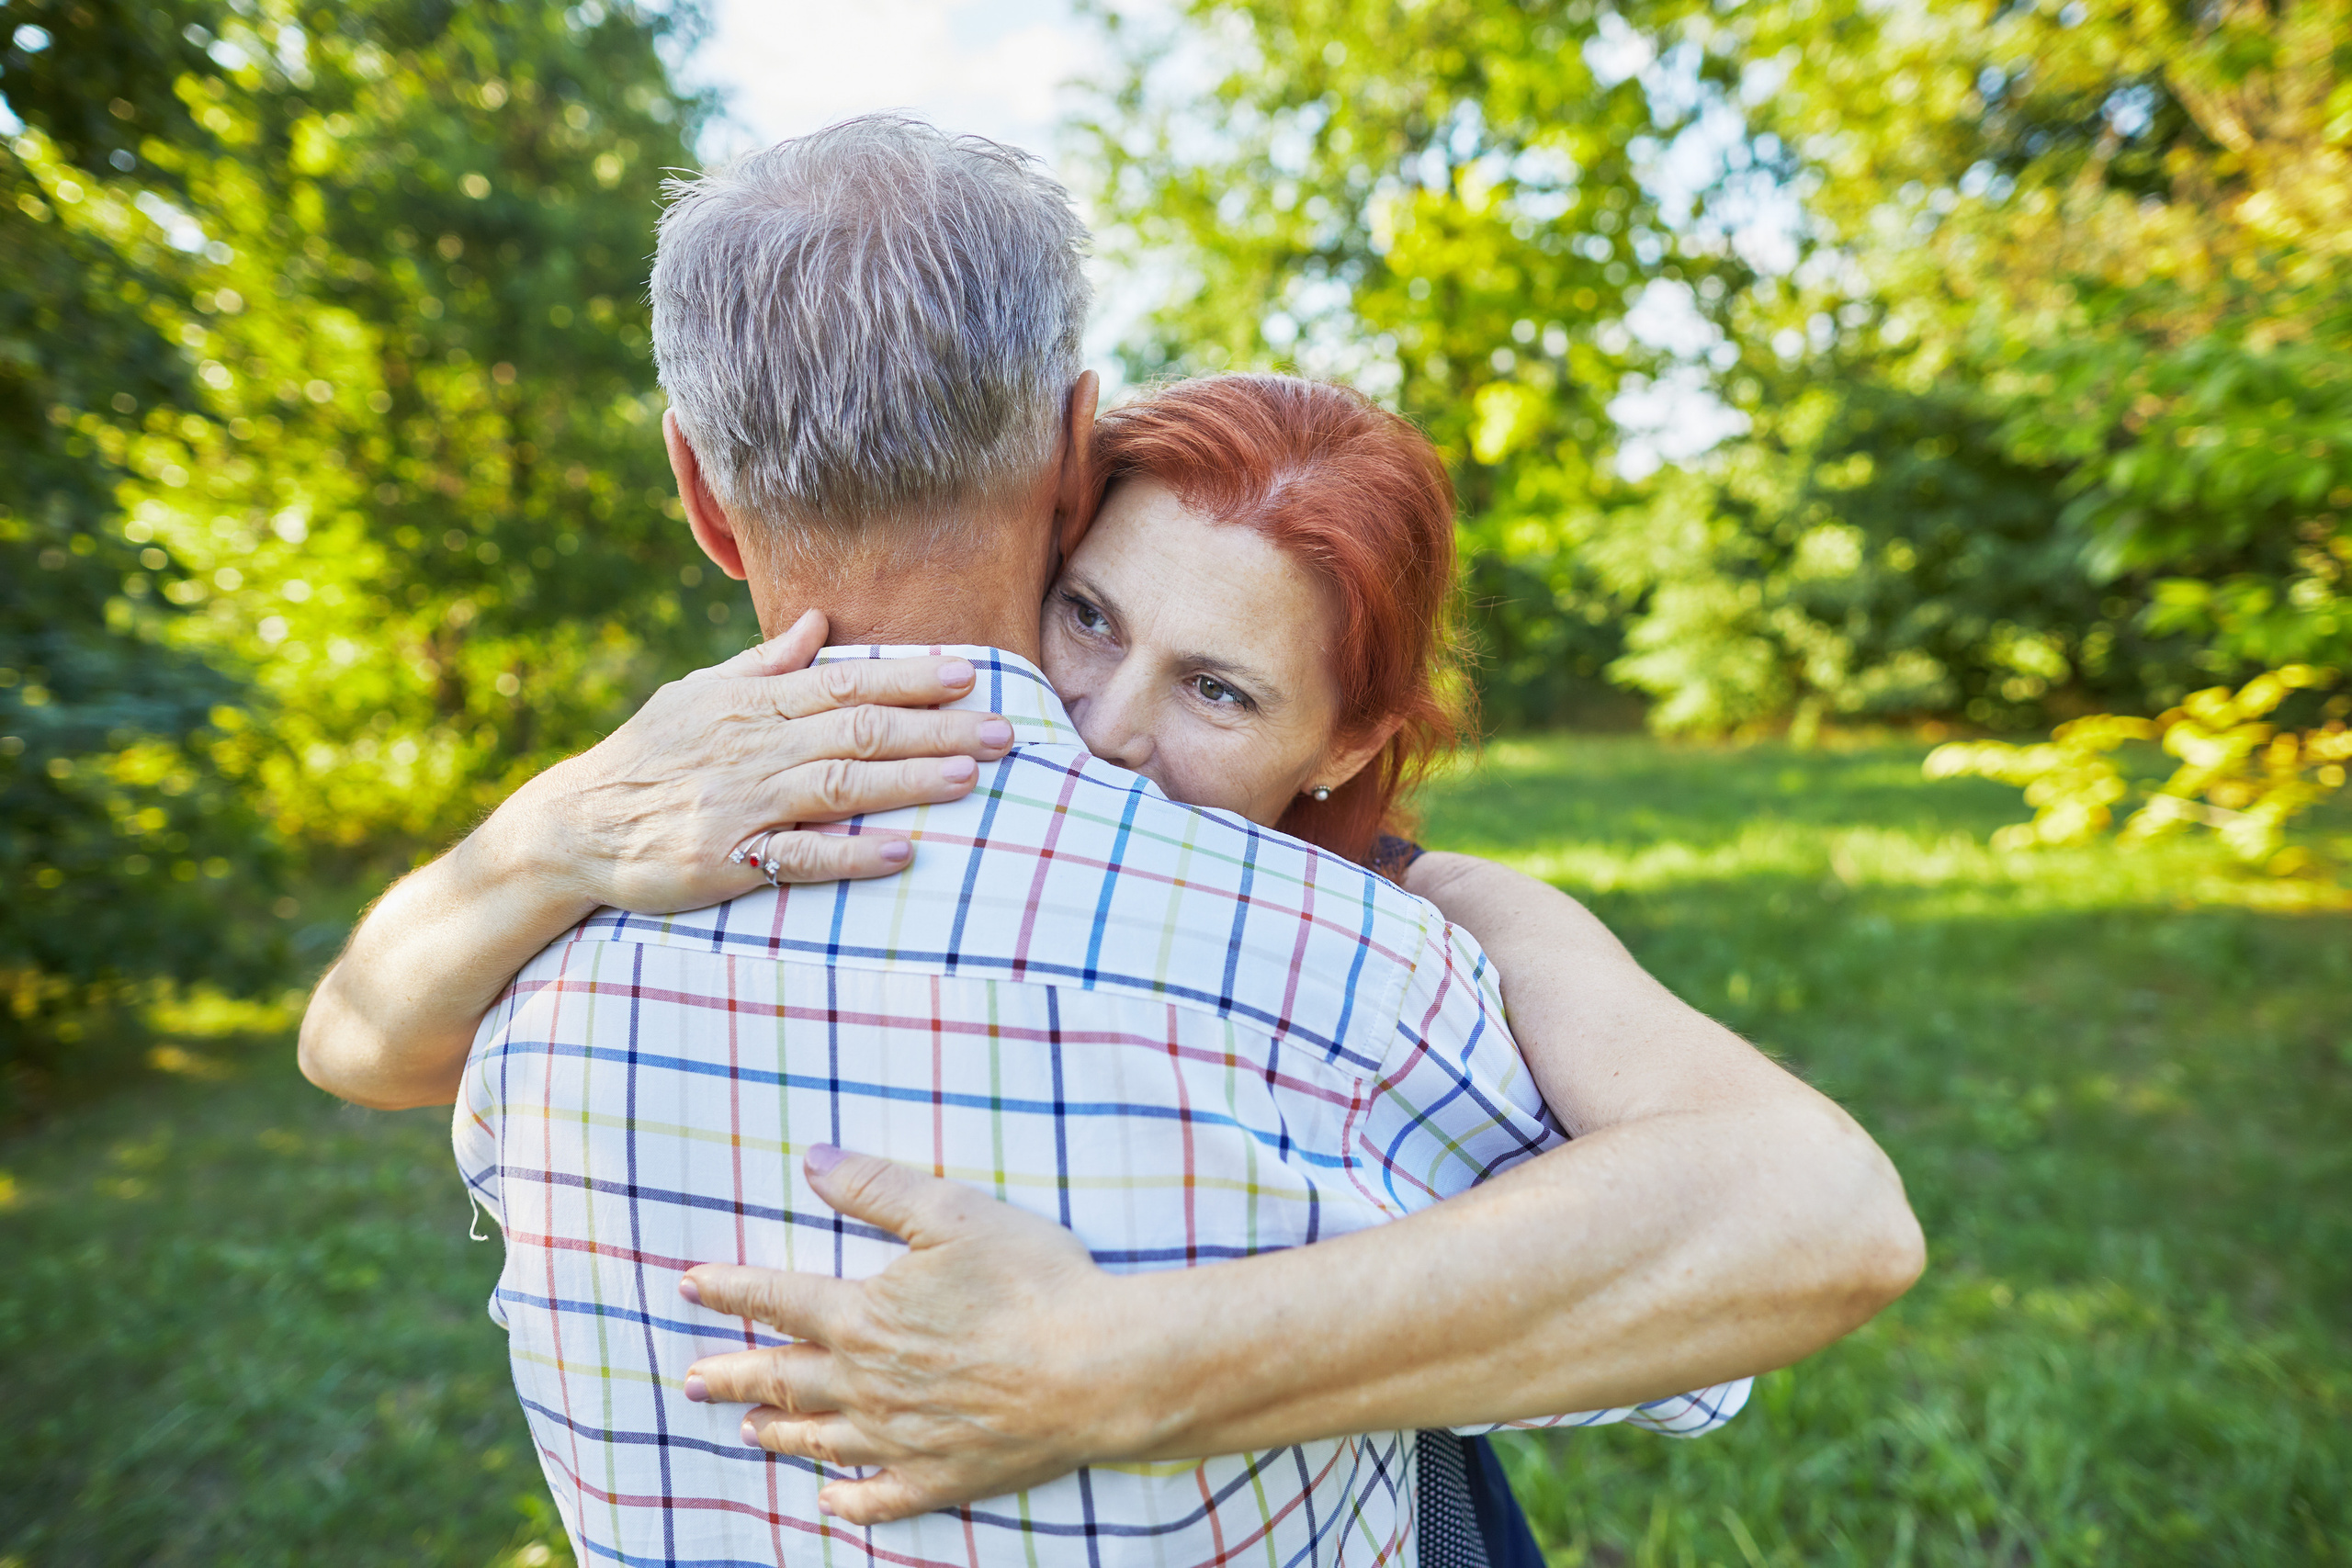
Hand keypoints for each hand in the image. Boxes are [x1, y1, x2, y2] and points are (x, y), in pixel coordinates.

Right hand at [511, 608, 1015, 915]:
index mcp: (753, 705)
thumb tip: (821, 622)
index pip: (846, 682)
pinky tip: (902, 852)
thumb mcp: (698, 695)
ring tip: (968, 778)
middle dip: (934, 728)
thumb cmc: (648, 758)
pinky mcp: (728, 859)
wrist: (574, 826)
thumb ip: (765, 664)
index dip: (909, 677)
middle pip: (858, 730)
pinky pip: (798, 857)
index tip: (969, 672)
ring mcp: (742, 803)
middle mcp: (754, 748)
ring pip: (839, 786)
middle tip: (1001, 730)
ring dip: (907, 781)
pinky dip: (851, 856)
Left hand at [679, 1147, 1149, 1523]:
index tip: (689, 1285)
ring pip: (820, 1439)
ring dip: (778, 1432)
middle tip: (691, 1380)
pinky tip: (829, 1501)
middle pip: (782, 1379)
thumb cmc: (1032, 1283)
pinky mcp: (941, 1477)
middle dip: (732, 1374)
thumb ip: (877, 1188)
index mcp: (863, 1316)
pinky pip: (878, 1497)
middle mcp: (867, 1384)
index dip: (730, 1289)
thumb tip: (812, 1161)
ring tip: (747, 1430)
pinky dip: (848, 1501)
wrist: (1095, 1370)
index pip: (777, 1298)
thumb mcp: (954, 1213)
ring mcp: (900, 1439)